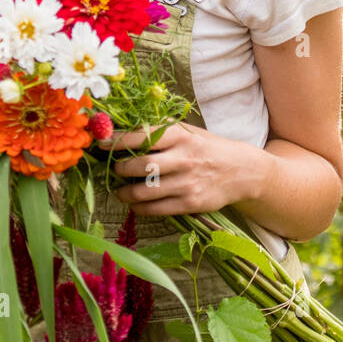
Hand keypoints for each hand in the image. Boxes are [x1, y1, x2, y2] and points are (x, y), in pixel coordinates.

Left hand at [99, 122, 267, 216]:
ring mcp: (187, 183)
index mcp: (179, 135)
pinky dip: (139, 207)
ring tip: (120, 190)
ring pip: (143, 191)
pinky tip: (135, 202)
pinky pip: (155, 209)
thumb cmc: (205, 148)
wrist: (240, 171)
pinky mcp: (190, 204)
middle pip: (139, 166)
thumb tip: (118, 136)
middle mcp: (183, 158)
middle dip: (119, 169)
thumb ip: (158, 134)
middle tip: (114, 170)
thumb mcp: (186, 132)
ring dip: (124, 192)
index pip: (140, 137)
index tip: (101, 144)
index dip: (116, 141)